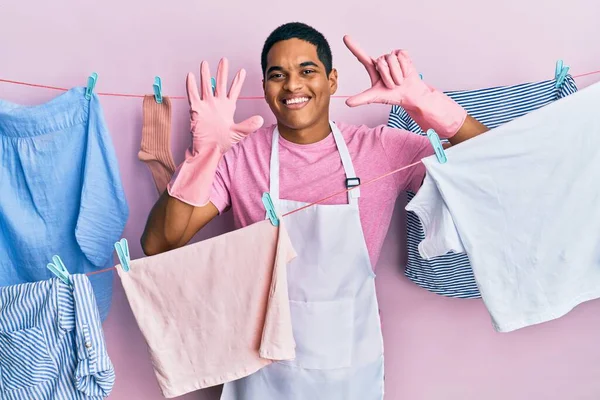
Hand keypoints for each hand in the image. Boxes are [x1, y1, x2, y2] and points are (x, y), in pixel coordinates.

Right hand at [167, 58, 263, 206]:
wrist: (208, 151)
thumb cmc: (222, 143)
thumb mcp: (238, 133)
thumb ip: (249, 125)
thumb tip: (261, 119)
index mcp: (227, 108)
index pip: (233, 91)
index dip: (237, 81)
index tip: (242, 71)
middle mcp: (217, 104)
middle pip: (220, 84)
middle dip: (222, 72)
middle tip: (224, 60)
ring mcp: (206, 106)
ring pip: (206, 86)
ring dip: (205, 75)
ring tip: (205, 63)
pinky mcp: (196, 110)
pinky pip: (193, 96)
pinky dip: (191, 86)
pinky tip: (191, 76)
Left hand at [343, 35, 465, 137]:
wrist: (408, 95)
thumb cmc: (392, 95)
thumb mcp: (374, 97)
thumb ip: (361, 99)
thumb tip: (347, 103)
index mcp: (373, 68)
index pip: (361, 56)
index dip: (353, 47)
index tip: (345, 37)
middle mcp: (381, 61)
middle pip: (381, 63)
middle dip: (388, 77)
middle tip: (392, 85)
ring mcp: (392, 56)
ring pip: (392, 60)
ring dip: (397, 74)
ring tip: (399, 80)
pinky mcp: (402, 54)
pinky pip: (402, 57)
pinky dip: (404, 68)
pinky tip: (405, 72)